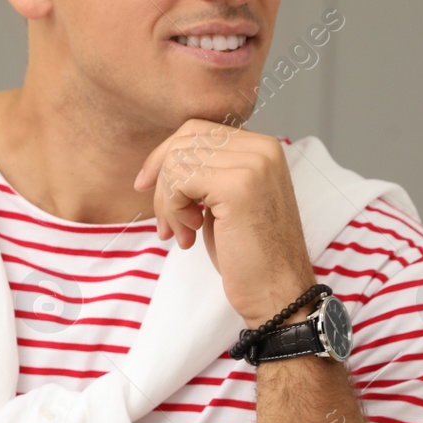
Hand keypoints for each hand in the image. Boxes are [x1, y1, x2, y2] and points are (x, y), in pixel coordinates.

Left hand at [135, 120, 316, 325]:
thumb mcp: (222, 203)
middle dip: (162, 183)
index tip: (145, 186)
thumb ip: (204, 174)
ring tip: (183, 234)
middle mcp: (262, 147)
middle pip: (183, 141)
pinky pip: (179, 181)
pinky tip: (191, 236)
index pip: (195, 130)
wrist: (277, 292)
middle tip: (168, 224)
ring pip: (177, 161)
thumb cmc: (248, 255)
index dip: (163, 156)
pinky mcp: (239, 186)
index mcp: (261, 147)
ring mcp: (253, 164)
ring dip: (168, 203)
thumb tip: (161, 161)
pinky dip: (173, 210)